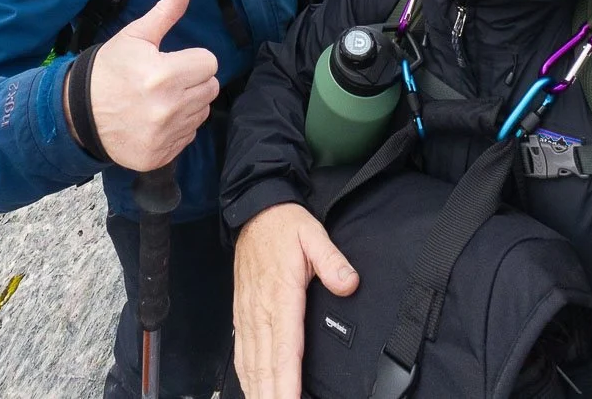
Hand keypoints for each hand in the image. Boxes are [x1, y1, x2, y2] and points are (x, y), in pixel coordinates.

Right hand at [85, 0, 219, 170]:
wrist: (78, 113)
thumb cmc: (110, 69)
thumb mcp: (136, 36)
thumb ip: (167, 9)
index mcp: (164, 74)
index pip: (210, 63)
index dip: (192, 59)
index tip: (172, 61)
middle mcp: (168, 108)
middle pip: (211, 88)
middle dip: (193, 80)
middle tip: (166, 79)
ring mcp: (165, 136)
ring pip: (202, 112)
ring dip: (188, 104)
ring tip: (159, 99)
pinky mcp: (161, 156)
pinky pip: (189, 135)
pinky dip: (177, 127)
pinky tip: (155, 119)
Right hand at [234, 202, 358, 398]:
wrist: (255, 211)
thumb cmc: (284, 225)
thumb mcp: (313, 234)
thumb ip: (332, 260)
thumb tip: (349, 283)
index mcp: (281, 295)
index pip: (286, 349)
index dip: (288, 382)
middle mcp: (261, 310)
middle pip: (265, 366)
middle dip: (272, 395)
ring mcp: (249, 313)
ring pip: (251, 363)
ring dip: (258, 391)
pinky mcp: (242, 313)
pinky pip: (242, 352)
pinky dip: (246, 376)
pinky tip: (253, 389)